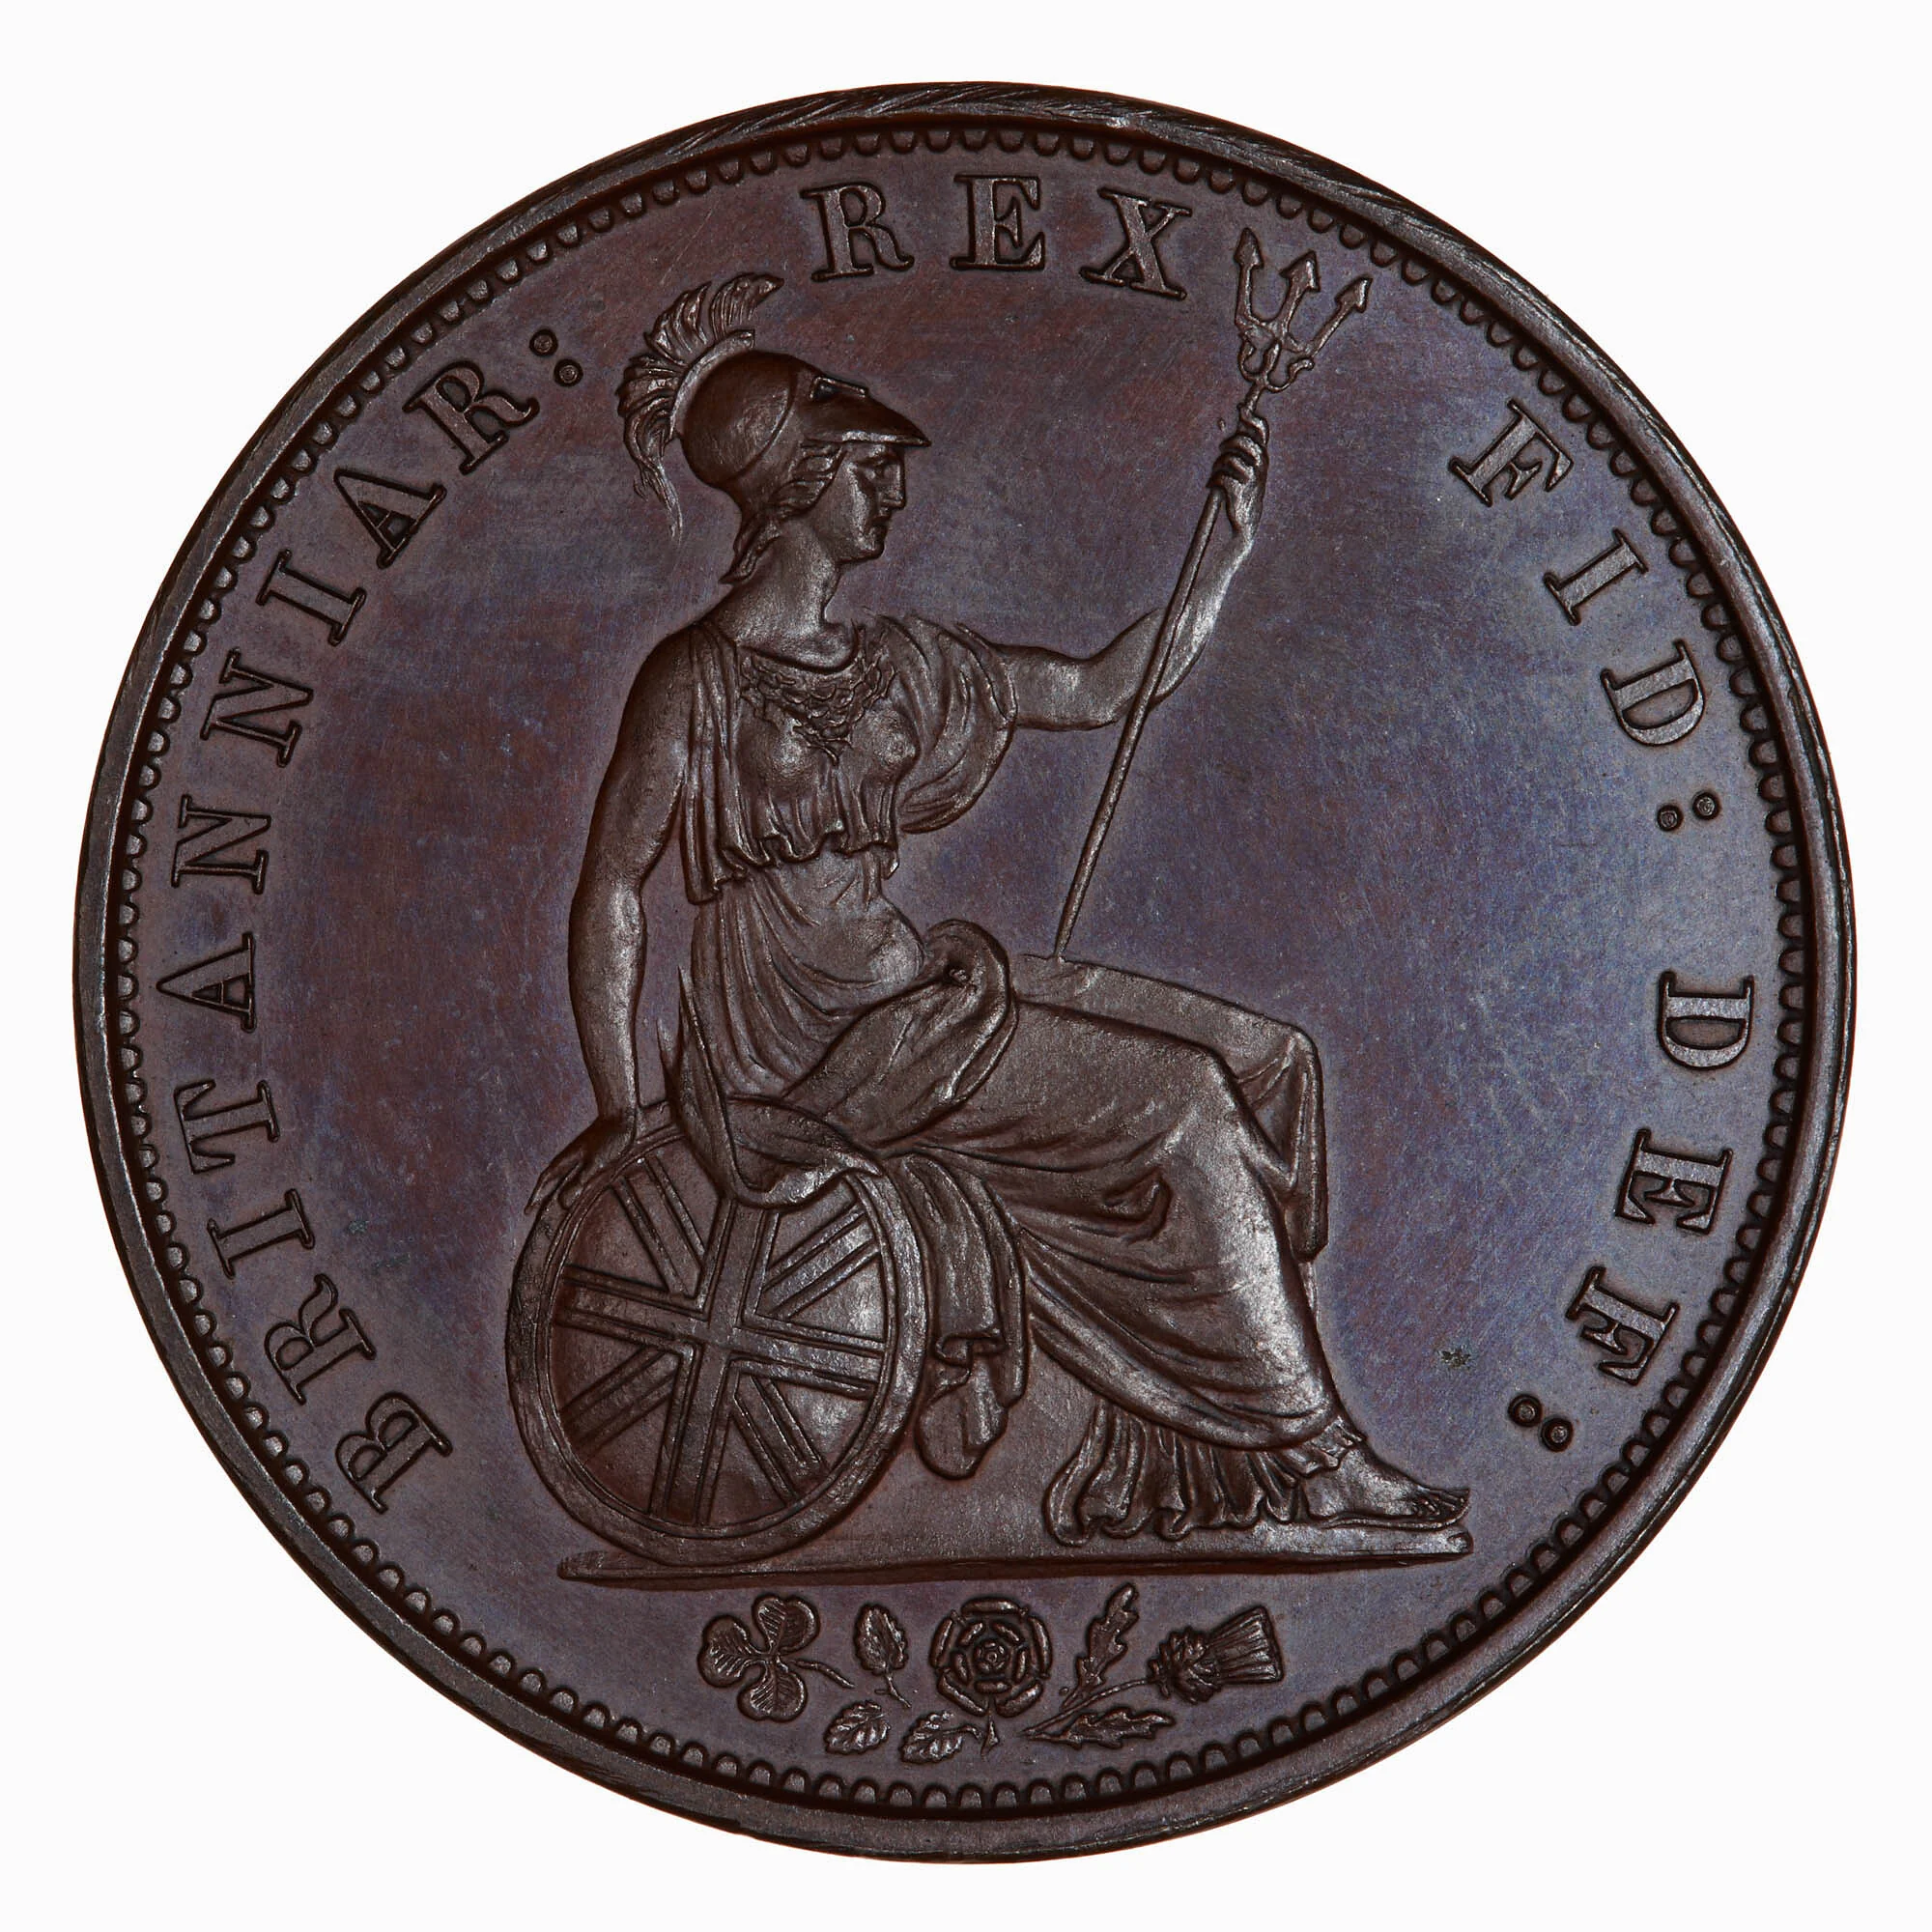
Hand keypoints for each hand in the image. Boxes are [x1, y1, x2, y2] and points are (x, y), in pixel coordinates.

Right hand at [527, 1110, 639, 1213]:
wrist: (621, 1117)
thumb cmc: (609, 1139)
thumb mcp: (596, 1164)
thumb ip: (579, 1182)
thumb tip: (562, 1203)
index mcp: (566, 1159)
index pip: (545, 1180)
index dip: (536, 1196)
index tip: (527, 1211)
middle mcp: (569, 1157)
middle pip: (550, 1179)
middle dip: (541, 1195)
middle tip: (531, 1211)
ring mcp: (578, 1155)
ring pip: (561, 1176)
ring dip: (553, 1189)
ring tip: (548, 1203)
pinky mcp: (590, 1154)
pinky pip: (574, 1172)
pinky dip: (569, 1183)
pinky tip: (573, 1188)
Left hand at [1209, 400, 1267, 545]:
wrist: (1246, 520)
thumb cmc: (1245, 491)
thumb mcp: (1250, 469)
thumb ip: (1246, 449)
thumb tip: (1237, 424)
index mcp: (1263, 457)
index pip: (1262, 431)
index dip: (1251, 417)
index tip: (1241, 408)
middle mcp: (1260, 465)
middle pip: (1241, 441)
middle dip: (1227, 444)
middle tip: (1220, 451)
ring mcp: (1251, 477)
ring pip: (1229, 458)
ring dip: (1217, 465)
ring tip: (1216, 473)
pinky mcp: (1239, 489)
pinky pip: (1221, 475)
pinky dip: (1213, 480)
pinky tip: (1211, 486)